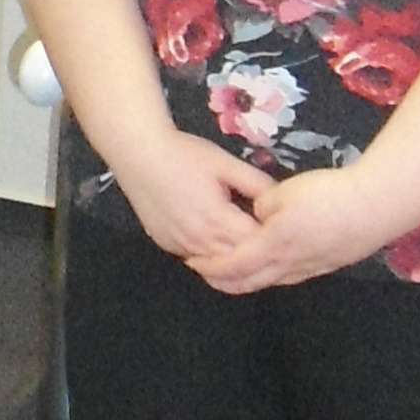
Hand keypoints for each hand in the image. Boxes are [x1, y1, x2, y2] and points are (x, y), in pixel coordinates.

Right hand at [111, 127, 273, 261]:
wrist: (139, 154)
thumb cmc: (184, 155)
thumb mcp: (226, 164)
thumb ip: (256, 183)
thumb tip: (280, 200)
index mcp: (218, 221)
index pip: (257, 243)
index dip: (272, 236)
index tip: (281, 227)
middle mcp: (199, 241)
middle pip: (238, 260)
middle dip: (255, 250)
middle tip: (269, 237)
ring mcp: (180, 246)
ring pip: (216, 265)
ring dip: (232, 256)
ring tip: (245, 240)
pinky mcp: (166, 244)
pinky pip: (196, 258)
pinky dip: (210, 254)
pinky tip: (217, 239)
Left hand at [189, 164, 395, 293]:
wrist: (378, 205)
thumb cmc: (329, 194)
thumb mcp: (284, 192)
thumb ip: (262, 205)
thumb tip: (256, 215)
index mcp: (273, 245)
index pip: (232, 264)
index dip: (210, 266)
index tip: (192, 262)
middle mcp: (289, 264)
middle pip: (249, 282)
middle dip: (224, 280)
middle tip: (206, 274)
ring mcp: (311, 268)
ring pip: (272, 281)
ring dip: (249, 280)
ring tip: (233, 273)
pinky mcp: (329, 265)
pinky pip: (293, 276)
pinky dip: (274, 275)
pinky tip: (272, 268)